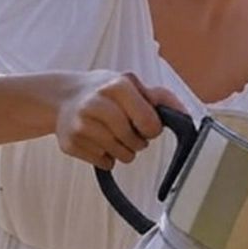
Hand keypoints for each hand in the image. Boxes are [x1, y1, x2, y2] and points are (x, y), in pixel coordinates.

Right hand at [54, 70, 186, 169]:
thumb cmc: (104, 92)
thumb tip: (185, 116)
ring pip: (121, 156)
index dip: (152, 129)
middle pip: (135, 143)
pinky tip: (97, 140)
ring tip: (113, 135)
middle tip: (128, 130)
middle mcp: (96, 104)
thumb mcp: (131, 85)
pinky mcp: (70, 144)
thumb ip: (160, 97)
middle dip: (137, 141)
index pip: (149, 124)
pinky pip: (104, 163)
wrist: (62, 97)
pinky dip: (106, 157)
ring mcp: (80, 125)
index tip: (146, 125)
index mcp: (117, 87)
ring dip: (123, 151)